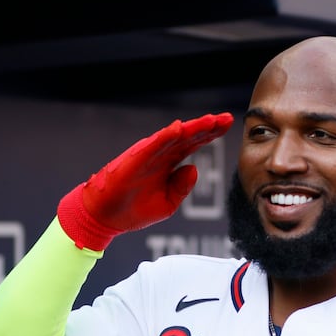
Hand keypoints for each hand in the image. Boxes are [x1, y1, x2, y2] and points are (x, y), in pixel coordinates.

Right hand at [57, 113, 233, 250]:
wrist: (106, 218)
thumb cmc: (134, 210)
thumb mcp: (167, 203)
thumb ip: (182, 187)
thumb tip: (195, 168)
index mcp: (169, 164)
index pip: (194, 144)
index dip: (211, 134)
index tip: (228, 124)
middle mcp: (161, 155)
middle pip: (189, 136)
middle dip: (208, 127)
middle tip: (227, 118)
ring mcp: (149, 155)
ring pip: (174, 137)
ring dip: (192, 128)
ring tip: (211, 120)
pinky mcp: (135, 159)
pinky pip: (153, 145)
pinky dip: (166, 136)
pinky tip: (180, 128)